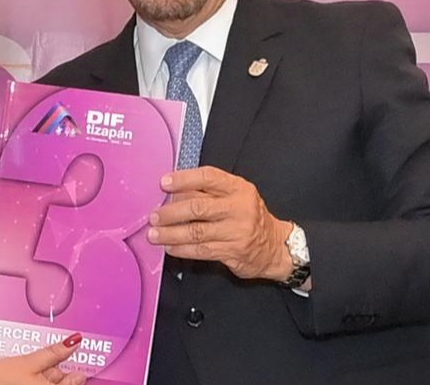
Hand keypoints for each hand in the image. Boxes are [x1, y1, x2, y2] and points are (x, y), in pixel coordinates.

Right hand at [0, 333, 86, 384]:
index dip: (77, 376)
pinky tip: (34, 374)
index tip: (80, 368)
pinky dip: (40, 380)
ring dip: (51, 377)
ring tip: (43, 366)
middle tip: (60, 365)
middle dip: (63, 376)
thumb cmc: (0, 376)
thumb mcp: (31, 361)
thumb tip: (75, 341)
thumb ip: (55, 353)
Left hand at [147, 166, 292, 280]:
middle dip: (171, 212)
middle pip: (198, 207)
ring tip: (154, 234)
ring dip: (171, 233)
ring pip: (197, 231)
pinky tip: (170, 247)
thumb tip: (173, 192)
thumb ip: (209, 191)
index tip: (164, 183)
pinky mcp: (233, 251)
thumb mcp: (236, 196)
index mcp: (238, 188)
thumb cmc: (248, 216)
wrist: (275, 246)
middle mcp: (239, 208)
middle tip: (154, 215)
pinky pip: (201, 250)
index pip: (208, 177)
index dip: (184, 179)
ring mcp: (236, 231)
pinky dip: (182, 249)